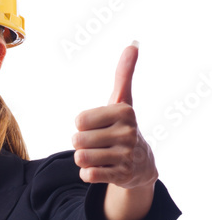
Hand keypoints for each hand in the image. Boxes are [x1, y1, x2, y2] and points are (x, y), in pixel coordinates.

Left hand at [72, 43, 157, 190]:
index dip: (83, 126)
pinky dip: (88, 174)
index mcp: (124, 112)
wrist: (141, 164)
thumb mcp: (123, 101)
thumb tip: (133, 43)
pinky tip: (102, 169)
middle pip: (77, 140)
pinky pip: (88, 175)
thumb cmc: (123, 127)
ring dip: (84, 160)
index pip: (79, 121)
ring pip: (81, 158)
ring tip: (100, 156)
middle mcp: (128, 133)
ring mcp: (126, 155)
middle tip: (99, 144)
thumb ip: (124, 74)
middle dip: (82, 144)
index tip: (99, 127)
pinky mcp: (121, 175)